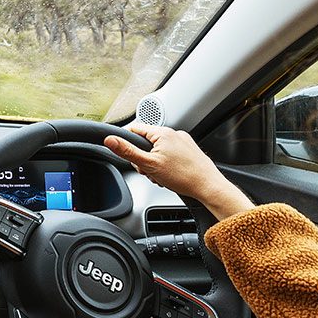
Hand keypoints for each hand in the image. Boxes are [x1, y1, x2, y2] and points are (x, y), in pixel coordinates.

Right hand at [104, 124, 254, 220]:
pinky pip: (170, 154)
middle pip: (146, 142)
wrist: (208, 186)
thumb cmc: (183, 176)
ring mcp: (183, 141)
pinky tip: (170, 175)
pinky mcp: (189, 150)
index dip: (127, 144)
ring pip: (158, 150)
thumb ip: (127, 151)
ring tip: (162, 176)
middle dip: (143, 159)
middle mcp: (173, 133)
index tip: (129, 157)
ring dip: (154, 164)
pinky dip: (166, 164)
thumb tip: (110, 140)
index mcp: (162, 133)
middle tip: (149, 171)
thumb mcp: (148, 165)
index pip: (134, 130)